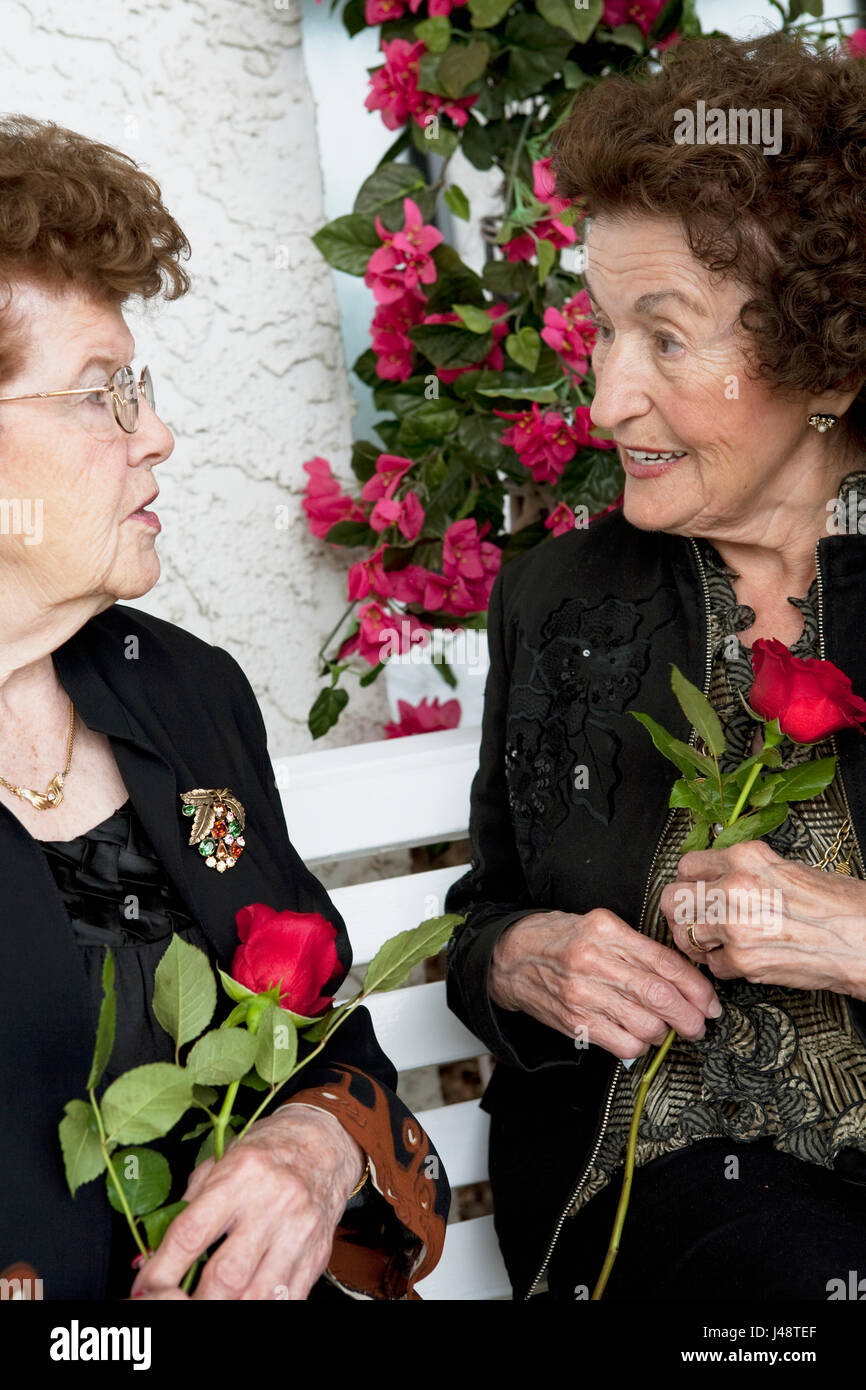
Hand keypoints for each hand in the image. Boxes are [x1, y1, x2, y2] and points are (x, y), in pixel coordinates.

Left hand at [128, 1105, 364, 1300]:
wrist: (322, 1145)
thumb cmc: (265, 1154)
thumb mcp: (220, 1164)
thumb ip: (186, 1210)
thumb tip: (149, 1260)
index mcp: (242, 1173)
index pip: (191, 1233)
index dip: (160, 1270)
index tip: (144, 1286)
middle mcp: (274, 1201)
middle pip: (225, 1275)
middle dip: (191, 1301)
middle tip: (171, 1303)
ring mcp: (299, 1231)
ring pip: (256, 1295)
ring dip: (223, 1309)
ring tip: (203, 1305)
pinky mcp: (317, 1254)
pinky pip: (285, 1299)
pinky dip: (258, 1307)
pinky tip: (240, 1302)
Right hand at [489, 907, 721, 1059]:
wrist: (511, 957)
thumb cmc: (561, 939)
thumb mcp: (599, 925)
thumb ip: (637, 946)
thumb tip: (684, 977)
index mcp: (607, 930)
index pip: (665, 962)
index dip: (696, 987)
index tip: (710, 1002)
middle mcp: (595, 961)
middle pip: (660, 996)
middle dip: (690, 1017)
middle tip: (700, 1024)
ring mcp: (582, 993)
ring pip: (645, 1024)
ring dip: (666, 1033)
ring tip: (668, 1030)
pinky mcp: (574, 1021)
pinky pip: (622, 1044)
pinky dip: (640, 1046)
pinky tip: (640, 1038)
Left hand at [661, 838, 865, 995]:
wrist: (865, 938)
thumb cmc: (835, 904)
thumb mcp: (783, 867)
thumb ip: (742, 870)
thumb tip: (713, 879)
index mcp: (745, 857)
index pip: (686, 865)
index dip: (690, 882)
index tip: (696, 891)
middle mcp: (734, 887)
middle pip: (672, 899)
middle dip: (681, 911)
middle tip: (695, 919)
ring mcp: (734, 926)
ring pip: (684, 934)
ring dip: (698, 941)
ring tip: (718, 941)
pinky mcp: (742, 961)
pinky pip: (711, 965)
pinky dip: (723, 966)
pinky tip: (743, 958)